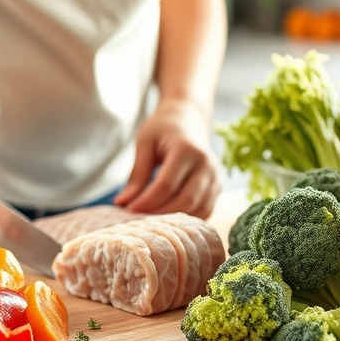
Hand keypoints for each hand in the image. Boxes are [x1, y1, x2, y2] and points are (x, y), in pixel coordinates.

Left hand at [114, 100, 221, 218]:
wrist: (188, 120)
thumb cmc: (163, 130)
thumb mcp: (145, 143)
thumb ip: (137, 174)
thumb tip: (122, 203)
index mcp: (187, 150)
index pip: (166, 185)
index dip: (147, 202)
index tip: (128, 210)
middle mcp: (207, 165)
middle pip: (185, 201)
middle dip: (160, 214)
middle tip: (138, 219)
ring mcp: (216, 178)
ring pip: (198, 210)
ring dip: (174, 221)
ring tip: (150, 219)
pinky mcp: (217, 188)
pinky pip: (204, 212)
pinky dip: (186, 220)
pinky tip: (167, 218)